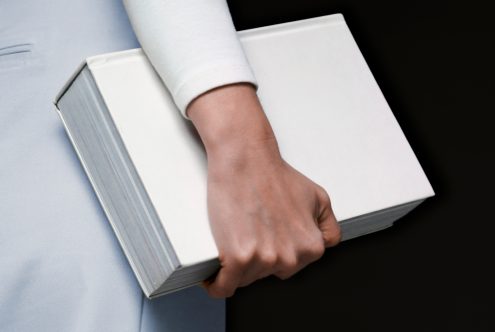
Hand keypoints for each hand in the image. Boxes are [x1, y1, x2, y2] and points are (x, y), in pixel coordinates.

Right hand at [187, 83, 340, 297]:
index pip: (288, 268)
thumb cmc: (274, 174)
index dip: (274, 253)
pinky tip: (212, 277)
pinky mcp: (239, 257)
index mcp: (311, 246)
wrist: (246, 159)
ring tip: (233, 238)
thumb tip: (322, 245)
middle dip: (256, 259)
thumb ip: (328, 227)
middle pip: (266, 275)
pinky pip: (223, 287)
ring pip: (244, 280)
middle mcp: (291, 257)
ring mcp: (265, 259)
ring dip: (235, 267)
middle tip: (248, 232)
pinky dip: (215, 284)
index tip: (263, 241)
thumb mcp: (318, 197)